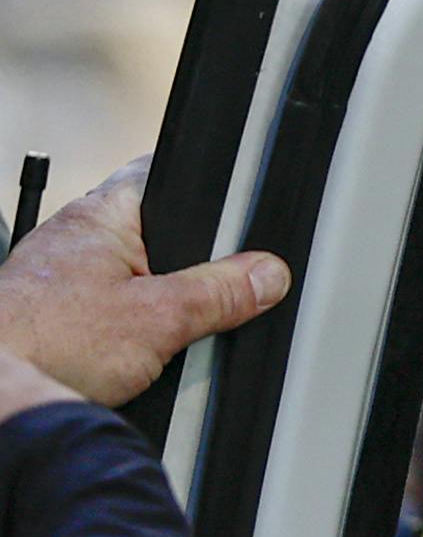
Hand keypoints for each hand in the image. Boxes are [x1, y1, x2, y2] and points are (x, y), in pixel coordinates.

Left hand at [0, 159, 289, 406]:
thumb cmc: (40, 346)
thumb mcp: (159, 319)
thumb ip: (220, 293)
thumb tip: (267, 275)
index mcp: (104, 213)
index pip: (171, 174)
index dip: (213, 196)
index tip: (241, 226)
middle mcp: (75, 236)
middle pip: (158, 236)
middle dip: (185, 271)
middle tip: (195, 304)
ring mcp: (55, 277)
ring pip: (131, 280)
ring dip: (150, 310)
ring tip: (154, 342)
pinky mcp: (43, 315)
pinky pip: (103, 314)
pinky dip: (119, 336)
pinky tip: (123, 362)